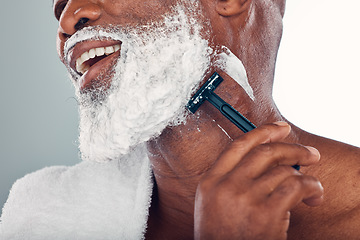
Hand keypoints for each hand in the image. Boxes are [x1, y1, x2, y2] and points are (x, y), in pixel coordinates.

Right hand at [194, 122, 323, 239]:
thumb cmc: (221, 235)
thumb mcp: (212, 202)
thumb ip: (229, 177)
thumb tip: (263, 156)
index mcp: (211, 180)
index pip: (239, 145)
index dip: (263, 131)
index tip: (281, 128)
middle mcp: (227, 185)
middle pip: (265, 152)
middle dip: (292, 149)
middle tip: (310, 154)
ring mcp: (246, 197)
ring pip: (284, 171)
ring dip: (304, 176)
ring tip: (312, 187)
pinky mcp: (267, 212)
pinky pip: (297, 187)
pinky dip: (312, 188)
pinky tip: (314, 197)